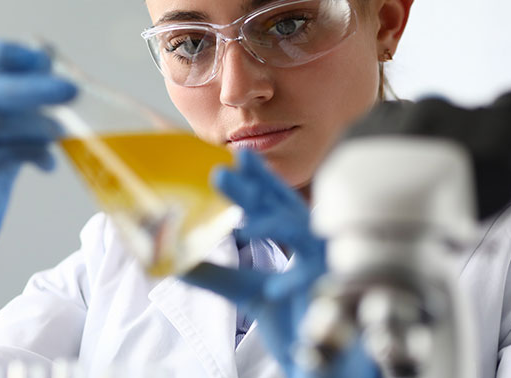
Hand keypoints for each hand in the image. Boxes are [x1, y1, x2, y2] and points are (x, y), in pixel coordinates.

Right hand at [0, 40, 76, 297]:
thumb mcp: (10, 109)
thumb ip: (26, 82)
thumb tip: (50, 54)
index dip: (11, 54)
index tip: (44, 60)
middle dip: (34, 88)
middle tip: (71, 91)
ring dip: (34, 125)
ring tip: (59, 131)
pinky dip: (30, 155)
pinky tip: (48, 162)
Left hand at [183, 149, 377, 377]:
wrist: (326, 363)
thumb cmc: (297, 320)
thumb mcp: (244, 293)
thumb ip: (212, 274)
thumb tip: (171, 260)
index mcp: (295, 238)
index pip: (275, 200)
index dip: (259, 177)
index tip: (238, 154)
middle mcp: (314, 244)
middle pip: (284, 207)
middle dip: (255, 188)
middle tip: (222, 173)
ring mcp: (329, 266)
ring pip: (305, 233)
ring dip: (273, 224)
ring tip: (242, 223)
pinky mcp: (339, 293)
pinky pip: (319, 279)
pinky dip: (296, 280)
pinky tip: (274, 285)